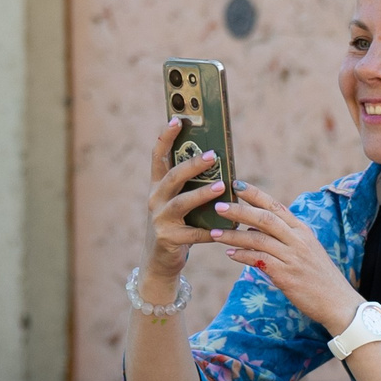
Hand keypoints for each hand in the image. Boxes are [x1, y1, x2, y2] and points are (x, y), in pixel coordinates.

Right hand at [142, 117, 223, 285]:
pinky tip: (225, 229)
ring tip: (220, 187)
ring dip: (201, 195)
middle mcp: (155, 200)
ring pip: (180, 203)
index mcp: (157, 186)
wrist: (159, 261)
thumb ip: (190, 185)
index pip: (158, 156)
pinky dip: (209, 232)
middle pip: (172, 177)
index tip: (177, 119)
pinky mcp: (169, 239)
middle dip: (192, 165)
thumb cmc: (177, 225)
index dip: (166, 137)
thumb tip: (218, 161)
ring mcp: (160, 220)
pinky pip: (193, 234)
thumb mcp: (178, 202)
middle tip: (213, 155)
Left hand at [209, 183, 360, 334]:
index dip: (255, 194)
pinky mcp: (286, 275)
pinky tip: (230, 254)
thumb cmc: (318, 277)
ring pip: (258, 239)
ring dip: (234, 235)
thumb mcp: (305, 250)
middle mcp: (298, 240)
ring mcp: (293, 257)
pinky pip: (259, 261)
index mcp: (302, 230)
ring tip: (213, 233)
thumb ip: (282, 237)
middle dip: (239, 210)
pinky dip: (242, 256)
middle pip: (265, 218)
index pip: (276, 206)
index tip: (236, 184)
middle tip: (218, 205)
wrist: (337, 302)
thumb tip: (252, 228)